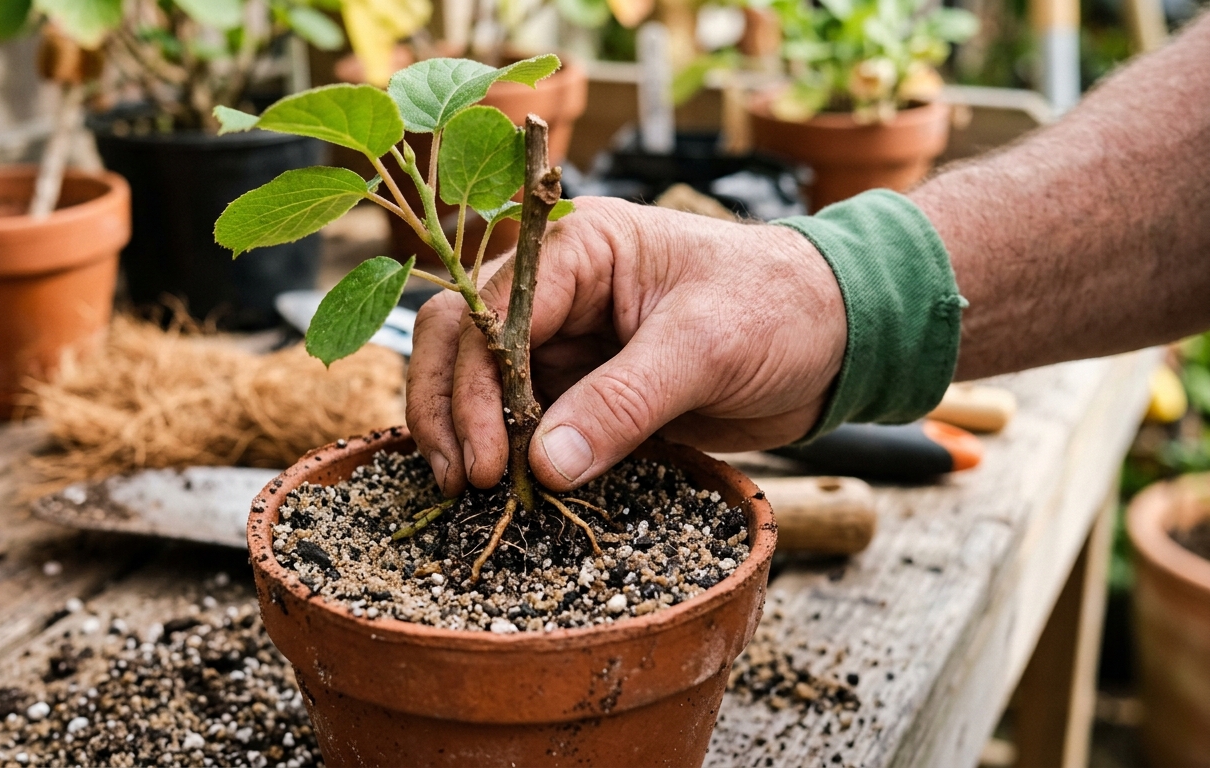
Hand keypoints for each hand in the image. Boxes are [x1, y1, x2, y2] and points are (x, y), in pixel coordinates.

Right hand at [406, 196, 846, 494]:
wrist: (834, 336)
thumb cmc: (779, 307)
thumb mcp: (706, 347)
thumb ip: (625, 402)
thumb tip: (547, 465)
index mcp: (578, 250)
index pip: (489, 315)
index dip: (475, 388)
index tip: (491, 462)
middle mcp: (557, 292)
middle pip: (462, 343)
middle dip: (450, 410)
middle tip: (465, 484)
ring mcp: (567, 342)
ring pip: (481, 386)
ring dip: (468, 437)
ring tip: (473, 498)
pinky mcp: (585, 390)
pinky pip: (525, 422)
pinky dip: (508, 455)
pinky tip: (504, 495)